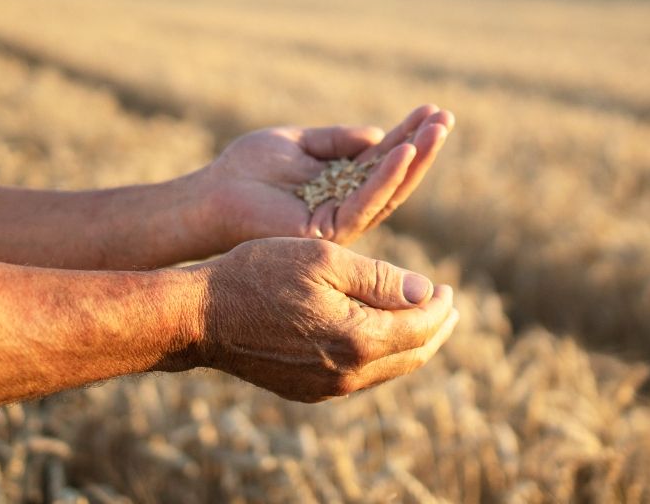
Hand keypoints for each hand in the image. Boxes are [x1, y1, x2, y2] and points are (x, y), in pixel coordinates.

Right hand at [187, 237, 457, 401]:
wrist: (201, 316)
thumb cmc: (260, 274)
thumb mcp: (325, 260)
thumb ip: (380, 278)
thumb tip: (426, 292)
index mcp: (358, 339)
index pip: (421, 327)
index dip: (440, 306)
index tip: (448, 287)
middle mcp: (348, 373)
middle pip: (412, 355)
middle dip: (435, 329)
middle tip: (447, 306)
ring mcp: (326, 388)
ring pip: (388, 370)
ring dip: (410, 344)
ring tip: (420, 319)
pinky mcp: (308, 390)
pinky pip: (360, 376)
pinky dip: (380, 355)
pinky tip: (377, 335)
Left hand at [202, 104, 454, 246]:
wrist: (211, 195)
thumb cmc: (247, 169)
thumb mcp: (298, 142)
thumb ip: (336, 139)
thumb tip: (379, 134)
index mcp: (341, 184)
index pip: (384, 159)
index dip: (409, 135)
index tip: (432, 110)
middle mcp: (347, 205)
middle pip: (395, 177)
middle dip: (422, 147)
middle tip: (446, 118)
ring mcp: (340, 221)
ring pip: (388, 191)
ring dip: (414, 159)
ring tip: (436, 130)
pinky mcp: (328, 231)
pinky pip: (365, 202)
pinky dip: (386, 177)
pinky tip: (403, 152)